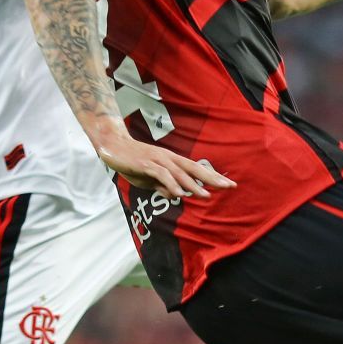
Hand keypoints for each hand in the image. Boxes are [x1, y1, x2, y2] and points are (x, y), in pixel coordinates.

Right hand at [95, 133, 234, 199]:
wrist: (113, 147)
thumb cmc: (133, 163)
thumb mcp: (151, 180)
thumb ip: (164, 188)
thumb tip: (177, 196)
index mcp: (172, 161)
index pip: (196, 170)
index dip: (213, 177)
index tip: (229, 185)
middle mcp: (169, 158)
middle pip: (194, 169)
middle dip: (212, 179)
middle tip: (229, 186)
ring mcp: (158, 160)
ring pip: (180, 173)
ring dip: (193, 185)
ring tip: (206, 196)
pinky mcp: (147, 164)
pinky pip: (162, 175)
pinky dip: (171, 185)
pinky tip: (180, 194)